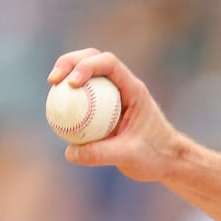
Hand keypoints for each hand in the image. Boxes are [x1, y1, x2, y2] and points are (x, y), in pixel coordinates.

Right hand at [46, 49, 181, 182]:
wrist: (168, 161)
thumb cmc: (156, 156)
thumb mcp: (129, 157)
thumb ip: (100, 154)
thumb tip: (70, 152)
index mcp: (134, 90)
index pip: (109, 64)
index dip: (86, 66)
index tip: (71, 84)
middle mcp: (124, 87)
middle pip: (93, 59)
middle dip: (70, 62)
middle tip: (53, 80)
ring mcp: (114, 95)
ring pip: (87, 73)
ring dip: (67, 73)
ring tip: (51, 86)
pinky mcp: (106, 107)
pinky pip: (84, 95)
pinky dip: (70, 95)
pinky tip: (55, 107)